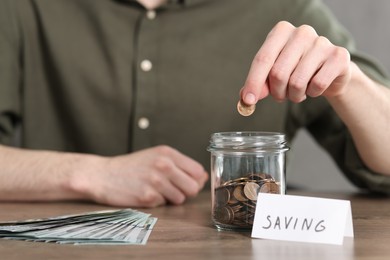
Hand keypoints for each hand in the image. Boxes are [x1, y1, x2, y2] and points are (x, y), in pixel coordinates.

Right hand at [74, 145, 207, 206]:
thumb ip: (180, 165)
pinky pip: (164, 204)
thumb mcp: (156, 157)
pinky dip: (157, 202)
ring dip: (170, 198)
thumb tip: (203, 177)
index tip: (185, 182)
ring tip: (155, 190)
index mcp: (168, 153)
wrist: (103, 174)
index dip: (194, 180)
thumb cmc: (132, 166)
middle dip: (185, 191)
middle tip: (171, 188)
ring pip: (180, 199)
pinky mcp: (147, 197)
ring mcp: (156, 181)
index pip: (198, 171)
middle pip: (193, 187)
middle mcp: (164, 165)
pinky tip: (145, 194)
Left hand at [240, 21, 351, 103]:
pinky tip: (314, 87)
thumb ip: (259, 84)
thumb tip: (247, 97)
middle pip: (278, 73)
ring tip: (298, 92)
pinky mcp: (339, 56)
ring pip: (297, 82)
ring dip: (294, 95)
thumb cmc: (296, 71)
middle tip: (281, 96)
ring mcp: (322, 42)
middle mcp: (301, 32)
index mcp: (281, 32)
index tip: (248, 100)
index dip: (253, 82)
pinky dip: (312, 93)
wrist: (330, 73)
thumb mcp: (273, 75)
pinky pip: (317, 85)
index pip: (262, 59)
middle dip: (277, 92)